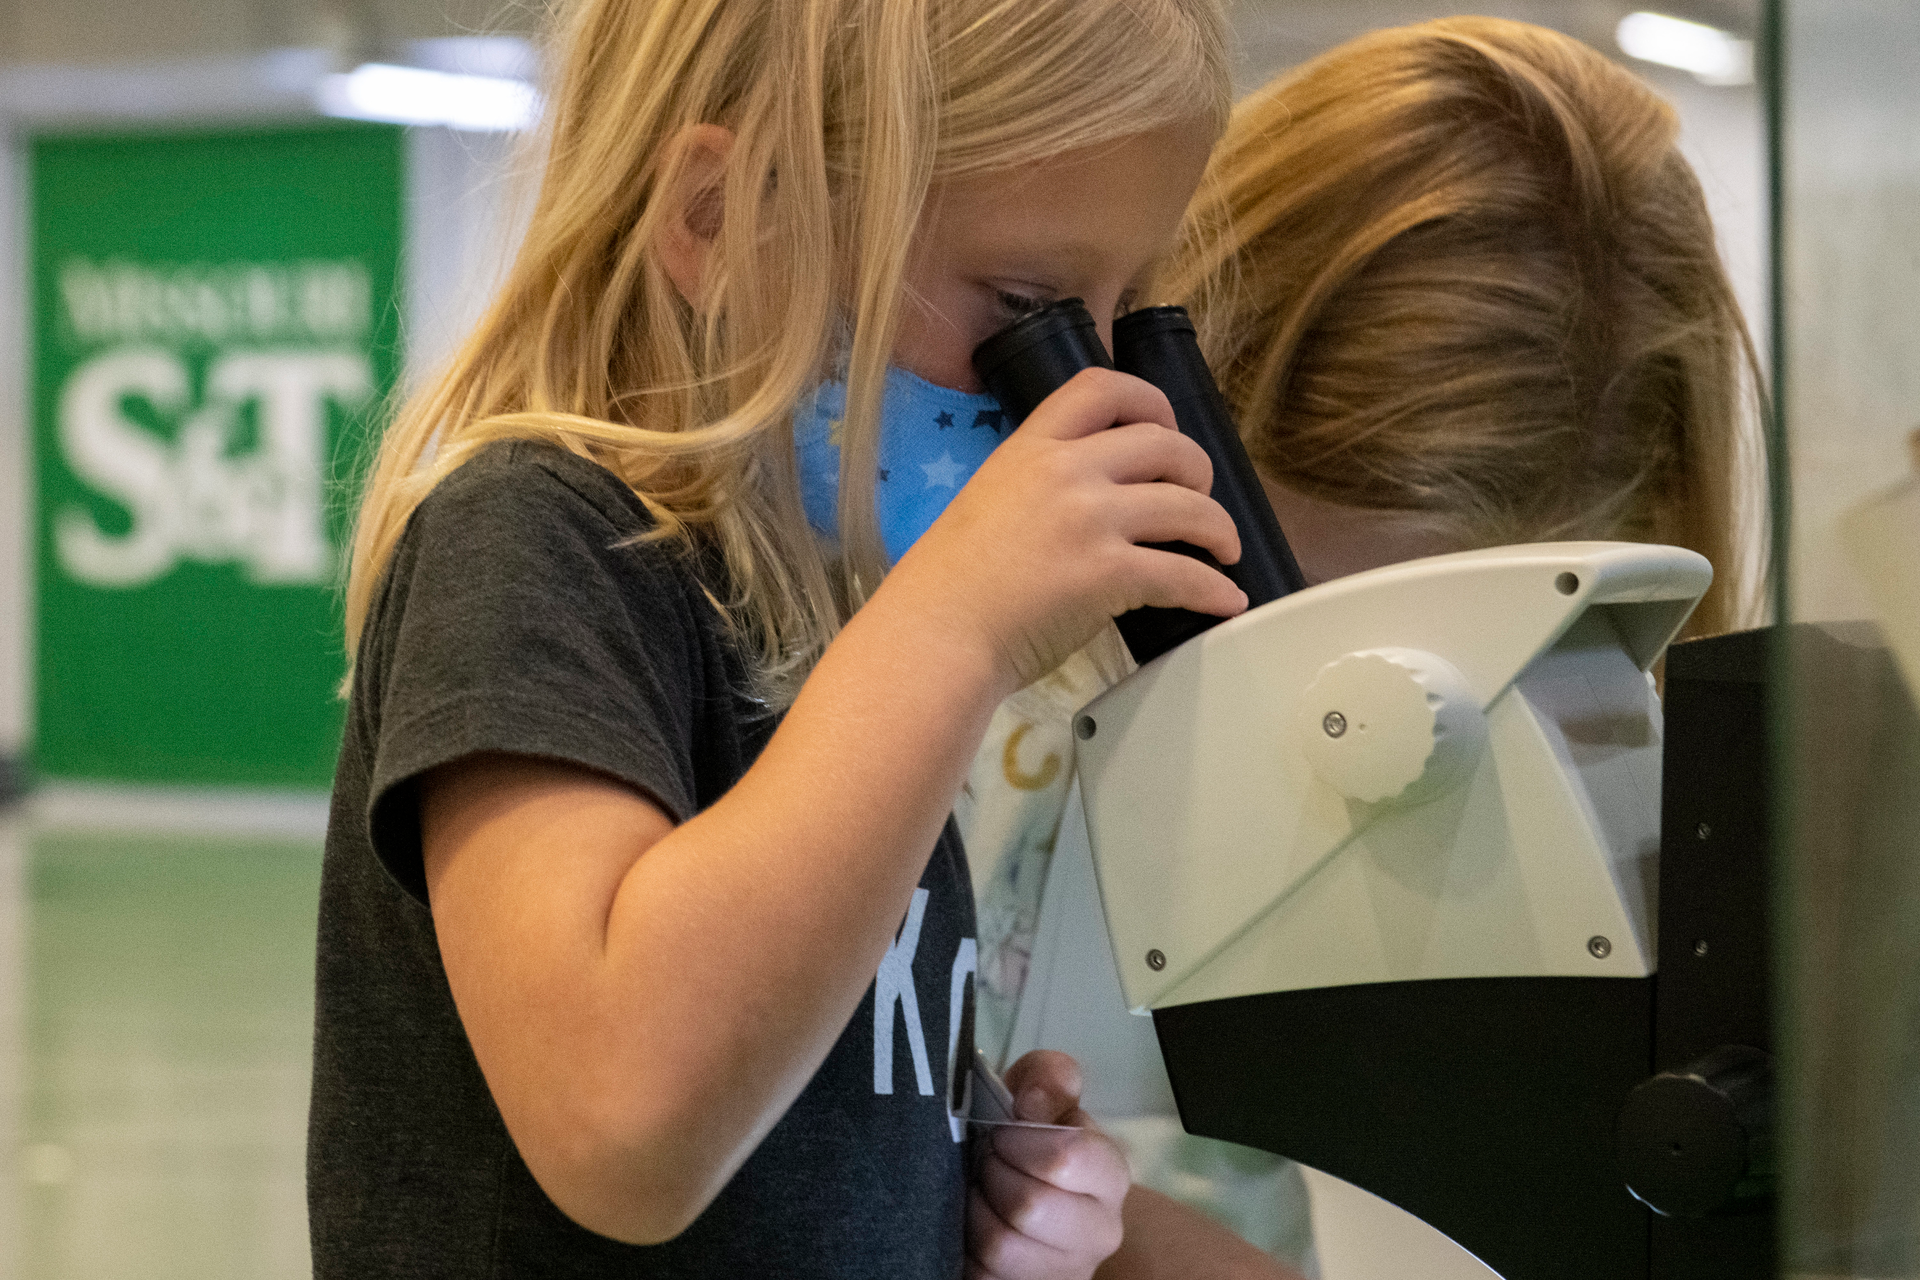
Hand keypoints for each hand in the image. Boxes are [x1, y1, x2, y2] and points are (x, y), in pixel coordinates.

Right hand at [887, 368, 1245, 694]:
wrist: (935, 635)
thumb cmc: (948, 585)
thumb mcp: (987, 503)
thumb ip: (1035, 488)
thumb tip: (1086, 503)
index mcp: (1029, 448)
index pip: (1102, 387)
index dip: (1150, 401)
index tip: (1165, 427)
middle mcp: (1065, 472)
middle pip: (1164, 443)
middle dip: (1197, 470)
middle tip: (1199, 498)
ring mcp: (1089, 520)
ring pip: (1188, 506)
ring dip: (1219, 528)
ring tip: (1224, 549)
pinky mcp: (1108, 573)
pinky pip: (1185, 575)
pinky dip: (1215, 589)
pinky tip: (1226, 600)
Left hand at [967, 1051, 1130, 1279]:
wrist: (1029, 1195)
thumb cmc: (1031, 1140)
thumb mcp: (1041, 1096)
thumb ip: (1049, 1078)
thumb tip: (1033, 1102)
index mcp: (1110, 1176)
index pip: (1069, 1157)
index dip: (1020, 1139)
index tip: (1004, 1132)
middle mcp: (1100, 1233)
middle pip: (1030, 1205)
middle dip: (993, 1174)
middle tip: (987, 1161)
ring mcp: (1066, 1272)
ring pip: (1001, 1245)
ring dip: (975, 1209)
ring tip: (980, 1191)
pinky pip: (983, 1275)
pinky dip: (966, 1246)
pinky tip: (974, 1224)